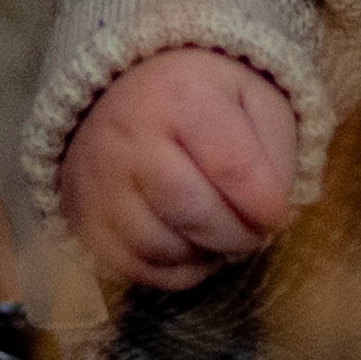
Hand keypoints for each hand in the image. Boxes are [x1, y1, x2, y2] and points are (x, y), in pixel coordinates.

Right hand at [55, 46, 303, 289]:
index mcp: (181, 97)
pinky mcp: (84, 219)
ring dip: (203, 252)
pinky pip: (137, 270)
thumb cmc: (205, 98)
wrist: (127, 89)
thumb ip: (275, 154)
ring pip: (163, 248)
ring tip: (214, 227)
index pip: (235, 170)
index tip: (275, 211)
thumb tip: (266, 219)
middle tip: (249, 227)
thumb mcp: (256, 101)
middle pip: (194, 214)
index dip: (268, 205)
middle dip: (237, 235)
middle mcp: (129, 137)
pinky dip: (173, 268)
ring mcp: (99, 181)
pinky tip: (186, 239)